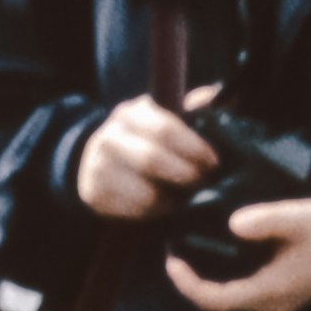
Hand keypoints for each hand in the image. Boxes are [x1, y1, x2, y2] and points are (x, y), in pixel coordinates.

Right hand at [75, 86, 223, 221]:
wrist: (104, 164)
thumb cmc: (149, 141)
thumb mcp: (167, 119)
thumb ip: (194, 110)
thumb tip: (216, 97)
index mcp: (132, 113)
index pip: (164, 129)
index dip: (193, 148)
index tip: (213, 162)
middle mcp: (109, 136)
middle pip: (151, 160)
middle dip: (184, 174)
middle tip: (202, 182)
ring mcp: (97, 165)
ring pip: (144, 191)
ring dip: (172, 198)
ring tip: (186, 196)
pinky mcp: (93, 193)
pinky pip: (133, 210)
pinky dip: (155, 212)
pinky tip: (165, 206)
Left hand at [170, 197, 310, 310]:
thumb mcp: (298, 217)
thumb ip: (265, 220)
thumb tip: (232, 223)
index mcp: (270, 291)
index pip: (215, 299)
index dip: (187, 284)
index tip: (171, 260)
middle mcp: (270, 307)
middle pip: (218, 302)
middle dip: (192, 282)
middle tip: (174, 253)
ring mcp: (276, 306)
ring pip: (230, 299)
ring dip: (207, 282)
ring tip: (188, 253)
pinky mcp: (280, 297)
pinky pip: (242, 294)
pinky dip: (224, 280)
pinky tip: (216, 258)